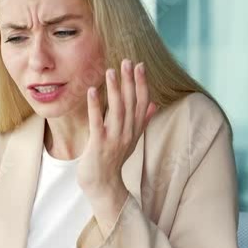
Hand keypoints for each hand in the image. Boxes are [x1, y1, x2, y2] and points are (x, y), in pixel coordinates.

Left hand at [77, 58, 156, 197]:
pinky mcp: (99, 145)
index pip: (142, 102)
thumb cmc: (114, 160)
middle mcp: (127, 133)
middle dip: (129, 81)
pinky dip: (95, 106)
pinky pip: (97, 122)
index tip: (140, 65)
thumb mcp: (131, 140)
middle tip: (127, 62)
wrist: (104, 185)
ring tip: (110, 71)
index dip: (141, 84)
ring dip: (115, 90)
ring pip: (117, 110)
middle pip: (131, 103)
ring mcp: (114, 139)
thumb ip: (143, 121)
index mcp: (135, 130)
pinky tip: (92, 91)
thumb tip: (155, 104)